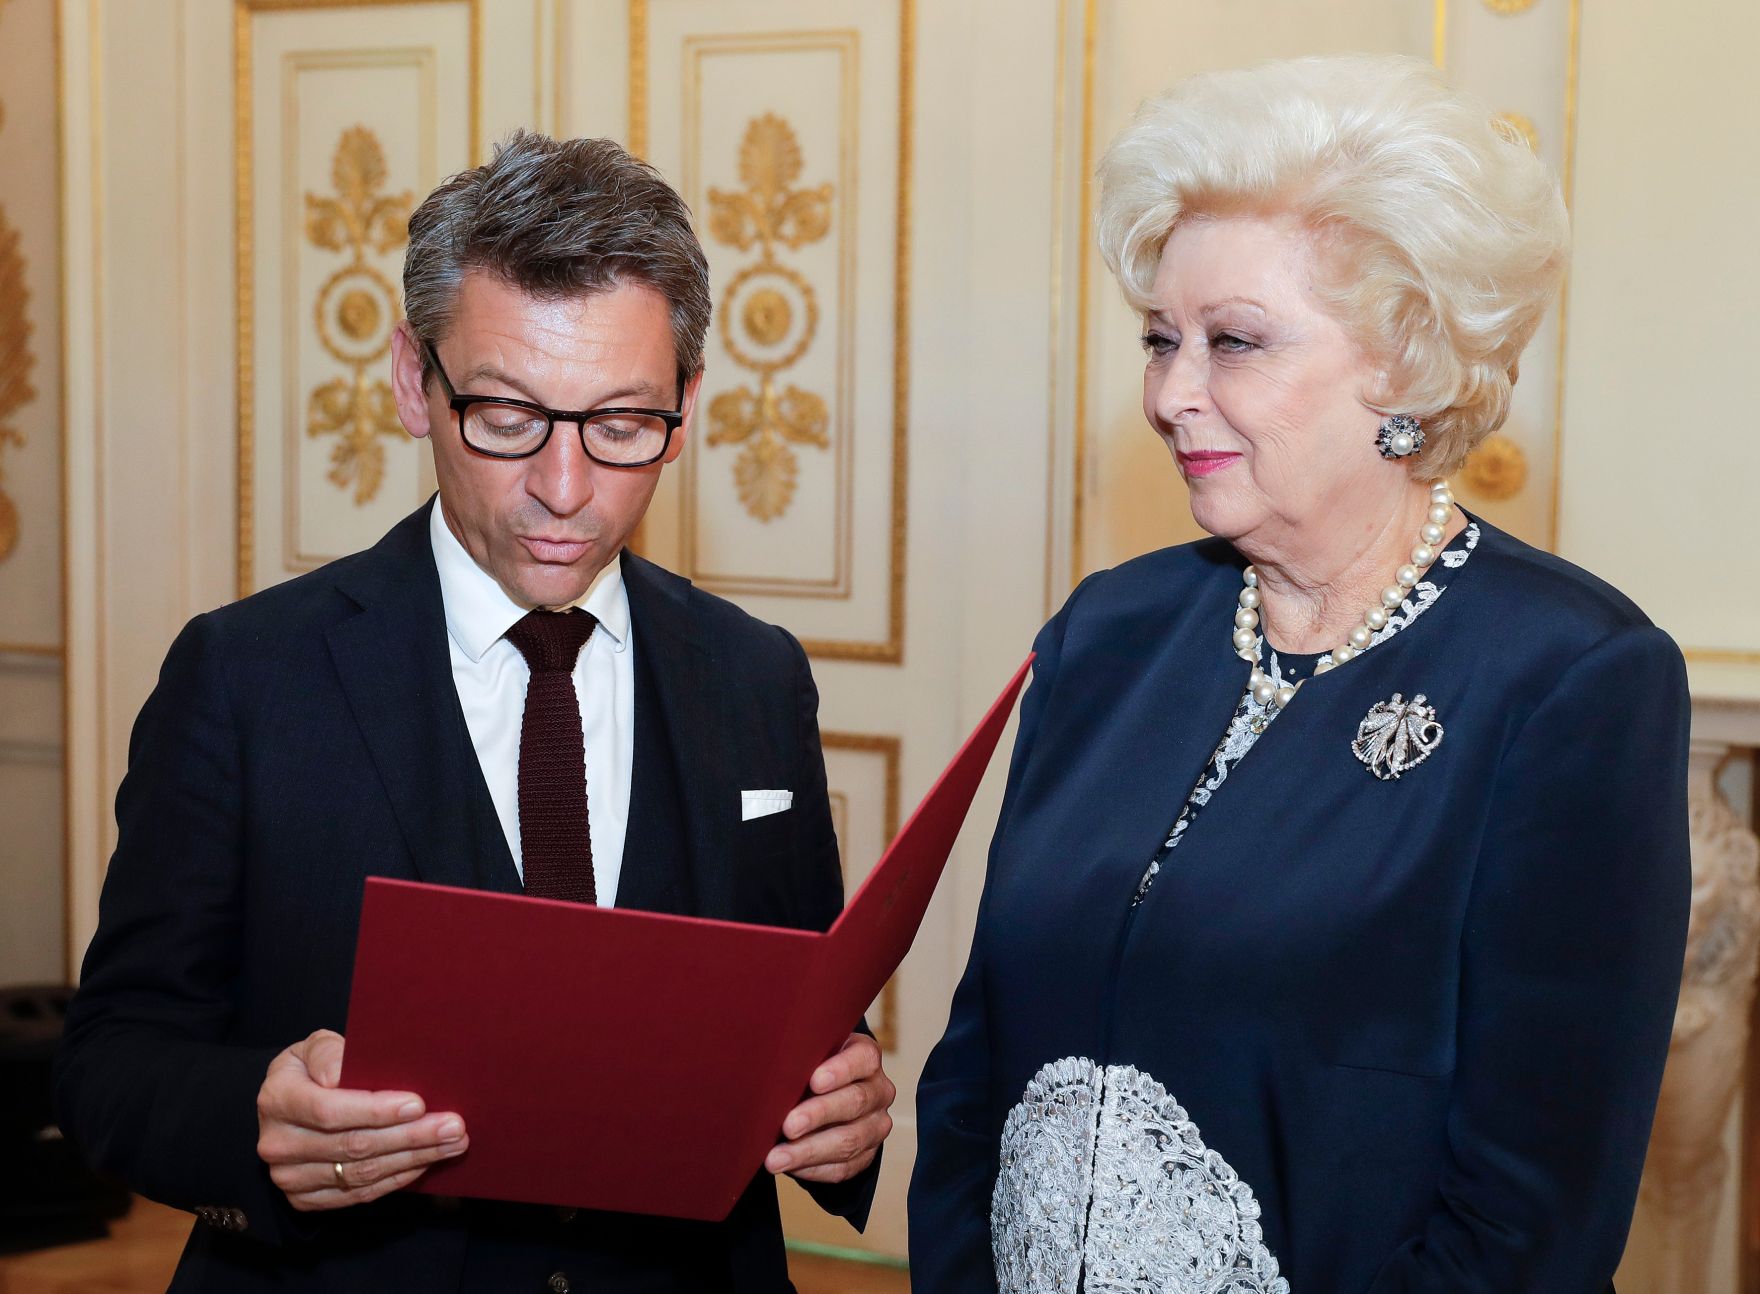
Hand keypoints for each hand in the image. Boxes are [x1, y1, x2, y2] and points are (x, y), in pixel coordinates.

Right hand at [255, 1029, 467, 1210]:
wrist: (288, 1108)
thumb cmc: (311, 1070)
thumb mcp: (313, 1047)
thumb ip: (327, 1053)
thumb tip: (339, 1074)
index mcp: (277, 1099)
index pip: (330, 1110)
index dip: (376, 1110)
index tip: (418, 1104)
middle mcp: (278, 1143)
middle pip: (353, 1145)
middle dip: (410, 1136)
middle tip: (453, 1126)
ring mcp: (290, 1177)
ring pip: (362, 1173)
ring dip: (413, 1158)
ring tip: (452, 1143)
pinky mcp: (305, 1200)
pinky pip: (359, 1194)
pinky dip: (397, 1178)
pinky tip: (425, 1162)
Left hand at [765, 1033, 895, 1183]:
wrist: (832, 1097)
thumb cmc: (814, 1069)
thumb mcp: (813, 1055)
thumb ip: (801, 1058)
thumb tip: (769, 1070)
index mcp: (867, 1059)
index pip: (863, 1059)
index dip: (840, 1070)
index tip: (814, 1081)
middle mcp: (878, 1091)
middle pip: (855, 1102)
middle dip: (819, 1114)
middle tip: (788, 1125)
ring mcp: (875, 1126)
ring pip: (849, 1141)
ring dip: (809, 1151)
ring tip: (777, 1158)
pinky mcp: (866, 1155)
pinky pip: (843, 1167)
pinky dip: (813, 1169)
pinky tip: (791, 1167)